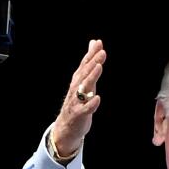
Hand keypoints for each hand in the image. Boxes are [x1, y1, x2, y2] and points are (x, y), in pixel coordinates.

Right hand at [50, 39, 105, 157]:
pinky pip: (85, 109)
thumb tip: (94, 42)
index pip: (85, 64)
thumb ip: (89, 61)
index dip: (92, 54)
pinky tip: (97, 98)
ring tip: (99, 68)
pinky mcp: (79, 114)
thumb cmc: (78, 101)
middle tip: (102, 52)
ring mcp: (77, 101)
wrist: (66, 126)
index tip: (99, 44)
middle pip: (85, 73)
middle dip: (93, 62)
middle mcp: (76, 88)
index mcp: (78, 80)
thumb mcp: (84, 80)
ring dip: (91, 78)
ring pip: (84, 88)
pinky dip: (91, 104)